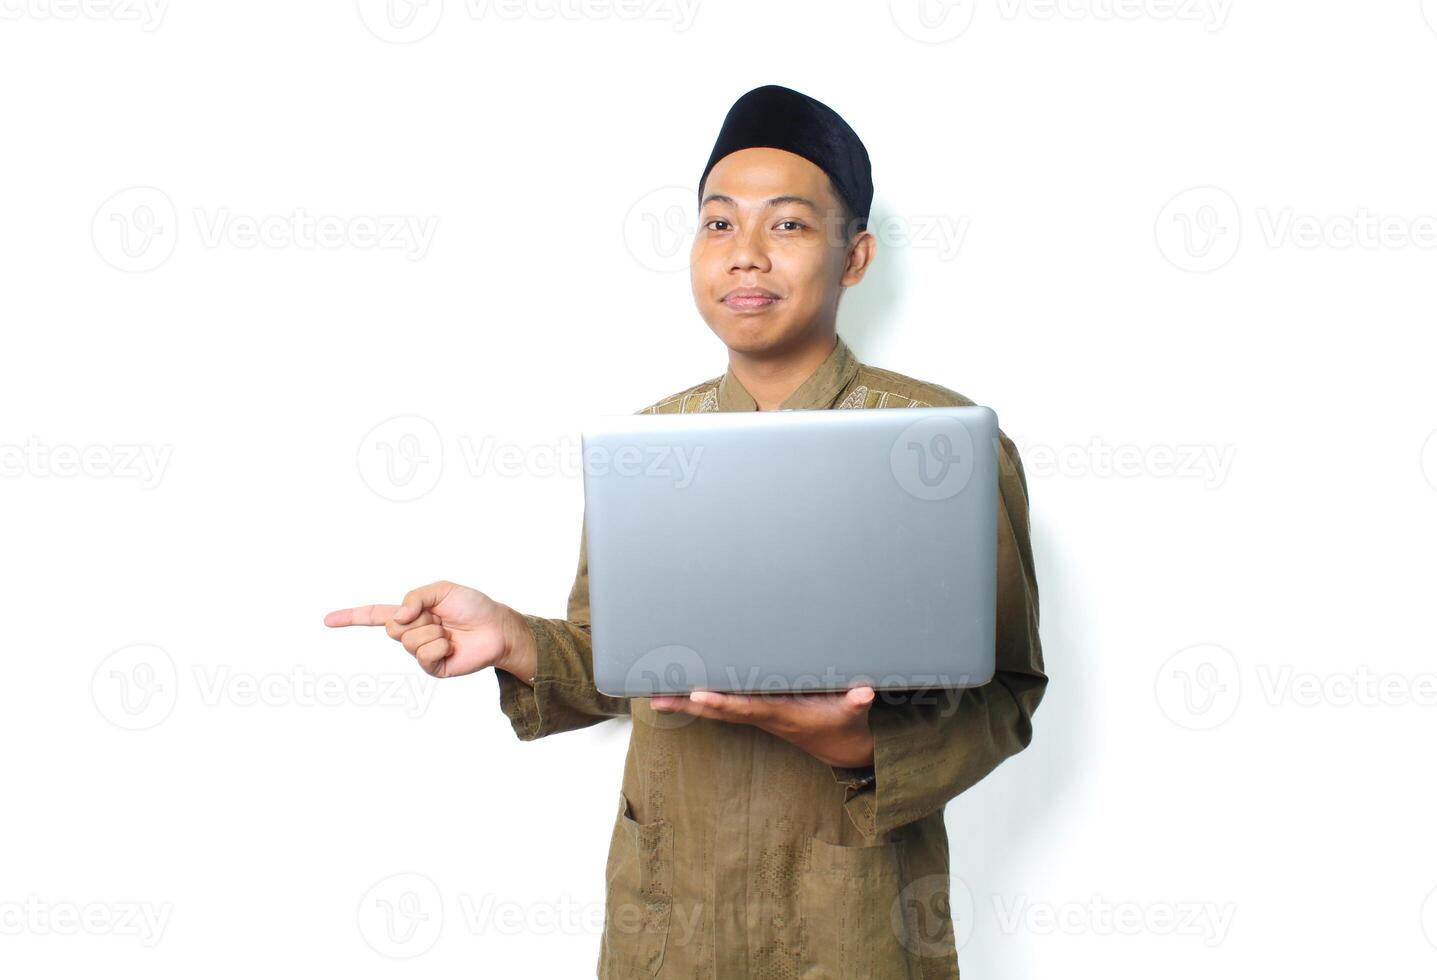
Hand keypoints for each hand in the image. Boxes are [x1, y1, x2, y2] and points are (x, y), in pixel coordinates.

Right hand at [323, 580, 523, 678]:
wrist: (496, 627)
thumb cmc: (473, 606)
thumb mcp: (443, 590)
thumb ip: (415, 597)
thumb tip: (397, 618)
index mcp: (411, 614)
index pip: (374, 616)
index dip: (351, 617)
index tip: (327, 620)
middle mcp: (413, 633)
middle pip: (393, 629)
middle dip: (417, 619)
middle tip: (440, 618)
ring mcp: (421, 652)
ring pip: (410, 641)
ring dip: (433, 632)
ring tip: (450, 632)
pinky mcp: (433, 668)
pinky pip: (424, 656)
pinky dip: (439, 647)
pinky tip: (452, 646)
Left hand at [650, 687, 876, 767]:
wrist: (842, 746)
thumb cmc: (844, 723)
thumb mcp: (853, 713)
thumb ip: (857, 701)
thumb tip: (864, 693)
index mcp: (781, 714)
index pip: (747, 707)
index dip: (723, 702)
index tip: (699, 695)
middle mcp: (763, 715)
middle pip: (720, 710)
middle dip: (689, 703)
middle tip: (657, 697)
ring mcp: (758, 714)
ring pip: (717, 708)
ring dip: (687, 702)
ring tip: (655, 693)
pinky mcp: (758, 711)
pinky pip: (725, 704)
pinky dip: (702, 698)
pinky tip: (681, 691)